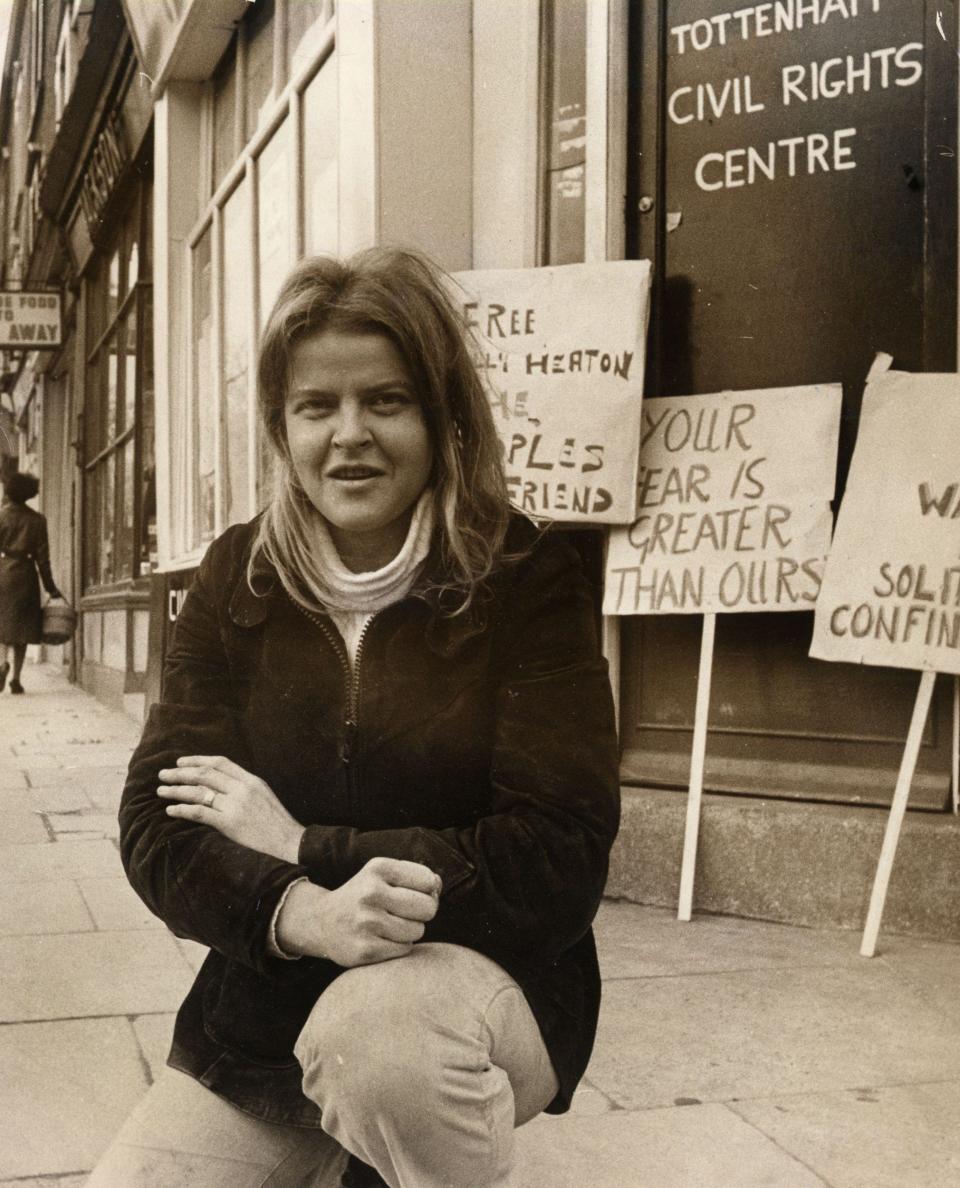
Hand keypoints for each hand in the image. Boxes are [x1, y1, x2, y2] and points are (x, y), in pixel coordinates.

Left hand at [158, 754, 304, 863]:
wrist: (290, 843)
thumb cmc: (277, 824)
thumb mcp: (264, 797)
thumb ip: (244, 788)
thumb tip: (220, 786)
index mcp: (252, 780)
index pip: (221, 763)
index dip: (198, 760)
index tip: (181, 762)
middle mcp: (243, 789)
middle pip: (205, 774)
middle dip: (181, 773)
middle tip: (163, 774)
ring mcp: (236, 805)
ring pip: (199, 792)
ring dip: (176, 790)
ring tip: (161, 791)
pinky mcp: (229, 823)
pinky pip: (200, 813)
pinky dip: (182, 810)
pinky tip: (170, 811)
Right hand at [276, 857, 440, 965]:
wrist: (322, 921)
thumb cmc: (363, 895)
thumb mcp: (382, 874)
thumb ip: (415, 876)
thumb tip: (438, 885)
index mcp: (378, 868)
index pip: (428, 880)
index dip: (428, 890)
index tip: (415, 893)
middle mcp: (371, 893)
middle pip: (428, 907)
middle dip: (423, 912)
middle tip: (406, 912)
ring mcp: (366, 922)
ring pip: (417, 931)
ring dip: (410, 931)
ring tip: (391, 926)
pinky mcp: (365, 950)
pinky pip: (404, 949)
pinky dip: (399, 946)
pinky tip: (382, 939)